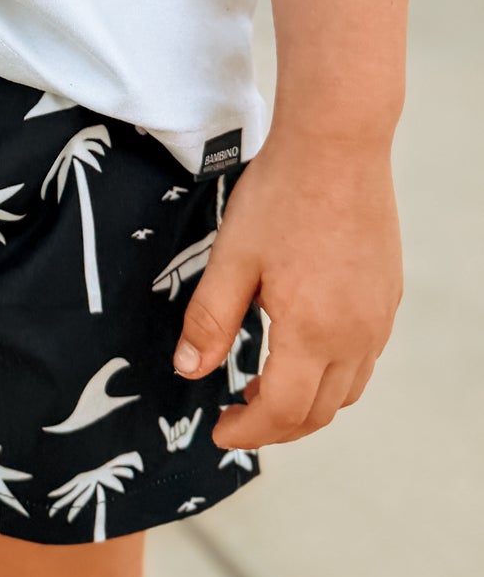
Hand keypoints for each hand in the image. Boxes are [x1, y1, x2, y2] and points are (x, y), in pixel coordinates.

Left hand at [172, 138, 402, 448]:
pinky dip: (332, 374)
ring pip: (348, 390)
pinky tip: (301, 349)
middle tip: (236, 413)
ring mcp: (378, 317)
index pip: (283, 412)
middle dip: (276, 425)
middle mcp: (356, 335)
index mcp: (312, 331)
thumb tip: (189, 370)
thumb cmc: (282, 194)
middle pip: (321, 412)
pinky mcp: (387, 296)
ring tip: (264, 385)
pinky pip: (364, 358)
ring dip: (308, 403)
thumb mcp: (231, 258)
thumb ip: (209, 321)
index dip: (248, 432)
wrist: (337, 144)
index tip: (220, 431)